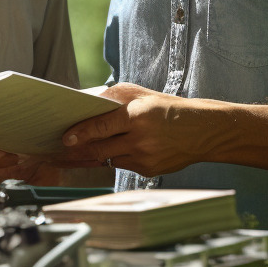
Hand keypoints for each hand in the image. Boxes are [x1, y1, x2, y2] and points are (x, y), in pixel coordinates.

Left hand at [59, 82, 202, 177]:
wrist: (200, 131)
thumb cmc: (167, 109)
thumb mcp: (142, 95)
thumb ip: (113, 97)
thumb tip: (86, 103)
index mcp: (137, 116)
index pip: (101, 127)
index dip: (81, 133)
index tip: (67, 138)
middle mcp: (140, 140)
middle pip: (100, 149)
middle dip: (82, 149)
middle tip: (67, 147)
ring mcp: (145, 158)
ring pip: (109, 159)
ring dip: (100, 153)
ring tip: (92, 146)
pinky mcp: (148, 171)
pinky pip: (123, 166)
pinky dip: (119, 158)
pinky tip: (124, 149)